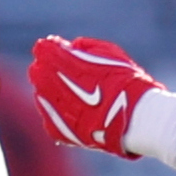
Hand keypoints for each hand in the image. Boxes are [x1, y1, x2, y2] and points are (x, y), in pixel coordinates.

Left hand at [29, 35, 163, 156]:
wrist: (137, 117)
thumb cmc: (127, 82)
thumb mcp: (110, 53)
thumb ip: (87, 47)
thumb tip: (72, 46)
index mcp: (66, 62)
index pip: (44, 50)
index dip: (49, 48)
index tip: (54, 48)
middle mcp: (55, 85)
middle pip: (38, 73)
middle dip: (47, 69)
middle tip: (59, 70)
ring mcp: (56, 109)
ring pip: (40, 95)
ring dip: (50, 90)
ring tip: (68, 92)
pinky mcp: (58, 130)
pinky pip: (48, 117)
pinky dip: (56, 111)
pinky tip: (69, 109)